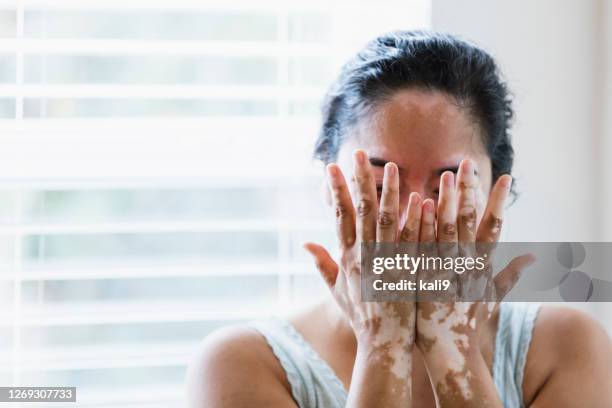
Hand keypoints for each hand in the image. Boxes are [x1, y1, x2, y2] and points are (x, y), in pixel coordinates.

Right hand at [304, 150, 415, 404]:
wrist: (383, 345)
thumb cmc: (361, 316)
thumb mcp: (336, 290)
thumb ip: (322, 264)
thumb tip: (305, 242)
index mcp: (349, 258)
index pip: (341, 216)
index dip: (336, 191)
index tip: (331, 167)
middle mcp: (366, 257)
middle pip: (363, 212)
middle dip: (360, 181)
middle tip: (359, 154)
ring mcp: (388, 264)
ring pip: (389, 222)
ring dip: (390, 193)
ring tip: (391, 167)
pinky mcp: (410, 273)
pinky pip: (413, 242)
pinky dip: (416, 220)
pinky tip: (420, 199)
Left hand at [415, 159, 534, 405]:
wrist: (446, 348)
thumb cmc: (469, 322)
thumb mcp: (493, 297)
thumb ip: (511, 274)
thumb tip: (534, 257)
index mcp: (481, 265)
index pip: (492, 226)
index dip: (498, 201)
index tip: (504, 177)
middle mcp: (463, 264)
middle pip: (466, 221)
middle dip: (468, 190)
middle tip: (467, 163)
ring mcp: (442, 269)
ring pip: (443, 229)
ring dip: (444, 200)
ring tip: (445, 175)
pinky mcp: (420, 277)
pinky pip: (420, 245)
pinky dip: (420, 224)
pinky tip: (418, 203)